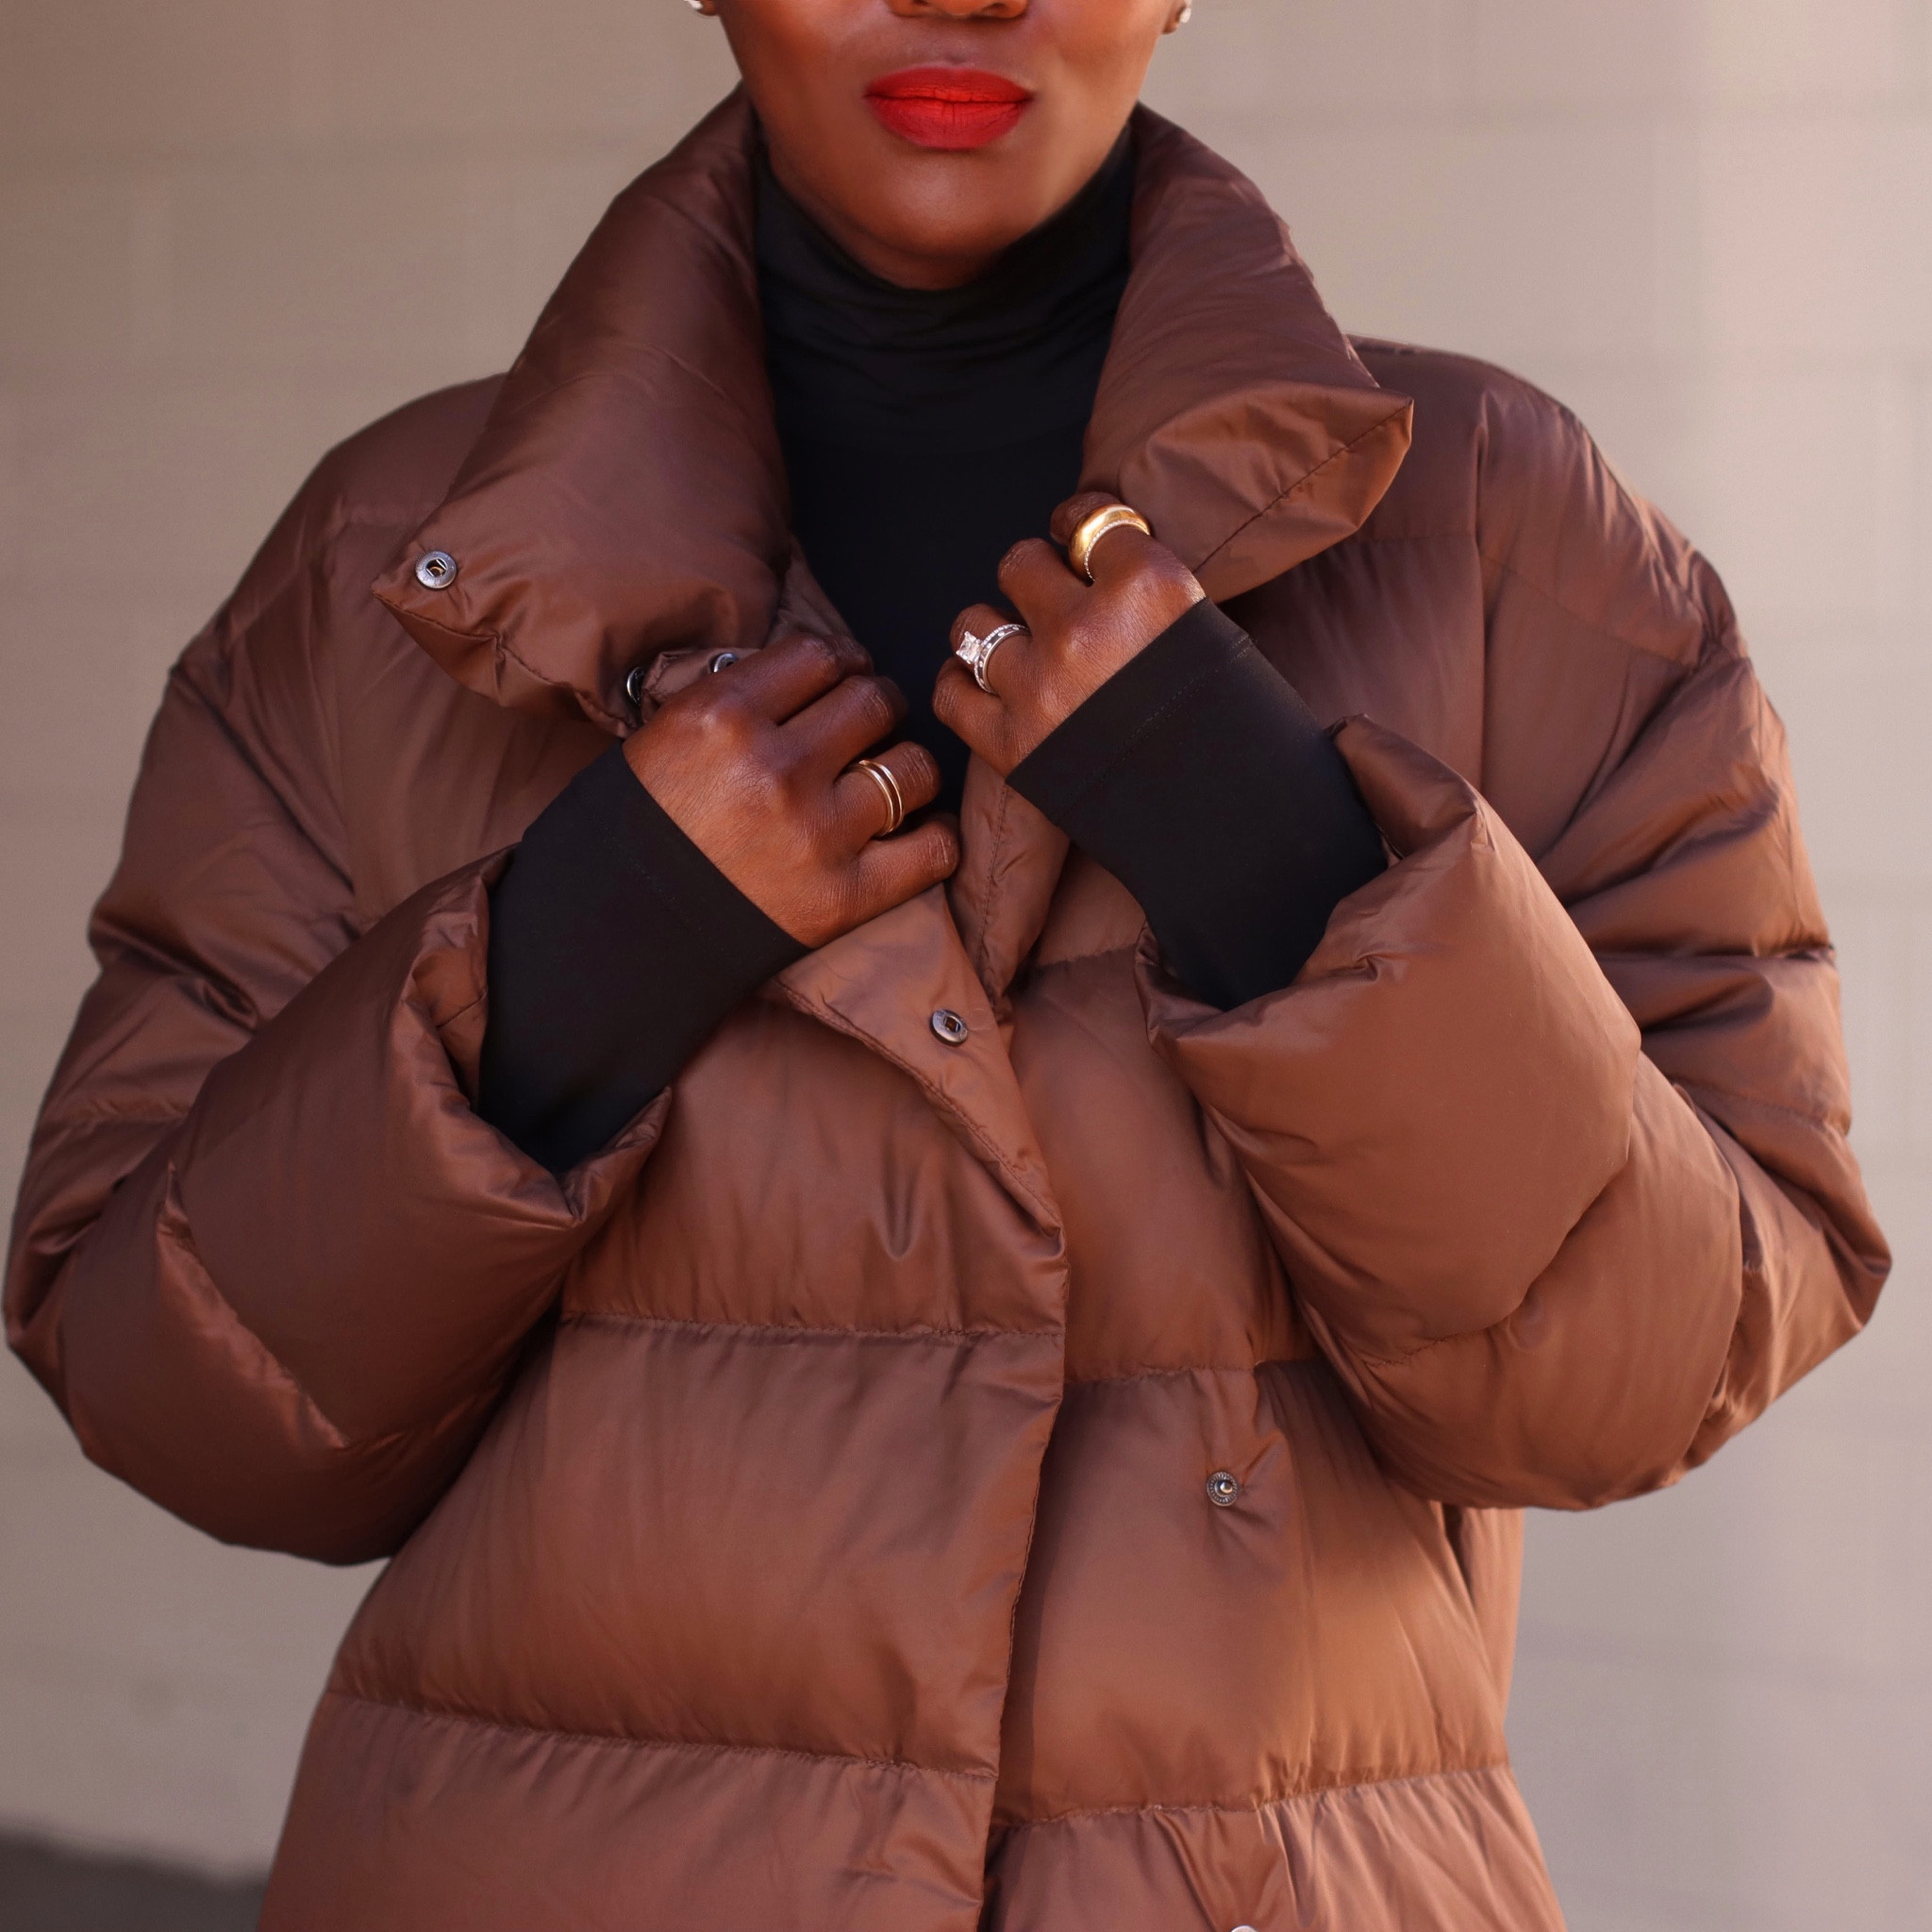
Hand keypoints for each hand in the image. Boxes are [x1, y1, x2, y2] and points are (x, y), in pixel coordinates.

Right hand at [624, 631, 957, 948]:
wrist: (616, 931)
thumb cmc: (639, 829)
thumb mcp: (665, 735)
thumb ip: (736, 696)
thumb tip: (808, 672)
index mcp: (723, 715)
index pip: (821, 655)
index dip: (842, 662)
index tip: (844, 677)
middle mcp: (775, 767)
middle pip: (874, 701)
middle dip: (877, 707)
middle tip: (868, 727)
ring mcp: (816, 834)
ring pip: (913, 767)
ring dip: (908, 768)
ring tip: (891, 779)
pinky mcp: (844, 897)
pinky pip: (933, 850)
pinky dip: (936, 836)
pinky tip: (920, 831)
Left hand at [932, 492, 1205, 775]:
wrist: (1226, 812)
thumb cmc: (1227, 723)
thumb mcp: (1204, 628)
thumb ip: (1143, 588)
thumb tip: (1089, 563)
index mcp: (1147, 586)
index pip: (1090, 519)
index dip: (1079, 526)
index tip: (1077, 539)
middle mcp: (1086, 628)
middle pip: (1021, 564)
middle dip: (1036, 580)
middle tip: (1055, 605)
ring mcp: (1042, 686)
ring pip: (974, 624)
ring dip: (995, 631)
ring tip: (1020, 650)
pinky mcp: (1012, 744)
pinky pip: (951, 692)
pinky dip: (961, 684)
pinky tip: (979, 681)